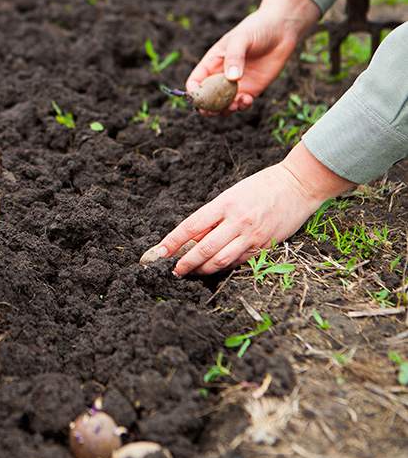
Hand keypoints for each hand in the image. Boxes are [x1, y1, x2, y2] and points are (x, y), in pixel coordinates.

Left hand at [157, 143, 353, 275]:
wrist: (298, 185)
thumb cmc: (261, 187)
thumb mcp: (231, 194)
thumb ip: (213, 216)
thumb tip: (192, 236)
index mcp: (225, 203)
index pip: (192, 226)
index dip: (173, 240)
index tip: (160, 251)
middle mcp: (237, 220)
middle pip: (204, 248)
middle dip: (185, 262)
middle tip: (174, 270)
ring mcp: (252, 235)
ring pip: (220, 260)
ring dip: (202, 269)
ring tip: (191, 272)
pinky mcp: (264, 245)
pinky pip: (238, 262)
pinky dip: (223, 267)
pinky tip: (214, 268)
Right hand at [187, 0, 320, 113]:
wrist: (282, 30)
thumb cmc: (257, 29)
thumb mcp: (241, 38)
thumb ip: (234, 57)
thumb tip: (231, 79)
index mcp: (211, 63)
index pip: (195, 81)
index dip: (194, 92)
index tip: (200, 97)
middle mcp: (221, 76)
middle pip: (207, 99)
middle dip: (208, 108)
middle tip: (214, 111)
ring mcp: (236, 85)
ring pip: (223, 105)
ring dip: (225, 110)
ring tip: (232, 106)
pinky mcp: (251, 90)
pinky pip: (242, 104)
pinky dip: (242, 106)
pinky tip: (246, 100)